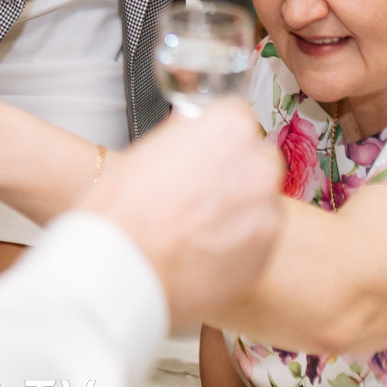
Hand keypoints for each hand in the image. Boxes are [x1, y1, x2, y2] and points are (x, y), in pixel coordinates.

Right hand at [80, 103, 282, 327]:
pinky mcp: (266, 253)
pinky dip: (238, 245)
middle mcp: (257, 166)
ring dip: (237, 212)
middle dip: (233, 175)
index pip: (237, 118)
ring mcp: (266, 211)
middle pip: (255, 161)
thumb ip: (186, 138)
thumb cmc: (124, 211)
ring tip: (196, 230)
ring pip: (258, 202)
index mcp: (229, 128)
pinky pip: (258, 241)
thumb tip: (195, 138)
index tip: (203, 155)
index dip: (215, 140)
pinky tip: (203, 252)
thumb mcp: (147, 148)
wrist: (120, 269)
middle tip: (197, 196)